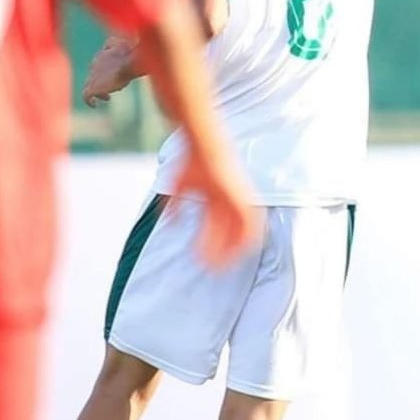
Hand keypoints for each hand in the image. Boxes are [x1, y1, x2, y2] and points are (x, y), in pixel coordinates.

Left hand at [82, 36, 136, 106]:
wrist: (126, 64)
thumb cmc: (127, 54)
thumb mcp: (120, 43)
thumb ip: (113, 42)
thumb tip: (110, 41)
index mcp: (101, 56)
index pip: (98, 65)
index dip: (104, 73)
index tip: (114, 78)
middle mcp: (94, 67)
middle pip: (92, 76)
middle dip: (100, 83)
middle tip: (111, 88)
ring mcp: (93, 78)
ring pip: (88, 87)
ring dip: (97, 92)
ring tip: (107, 97)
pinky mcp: (94, 88)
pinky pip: (86, 96)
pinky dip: (89, 101)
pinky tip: (95, 105)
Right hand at [171, 150, 258, 267]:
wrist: (208, 150)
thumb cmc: (192, 164)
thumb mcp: (178, 187)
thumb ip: (173, 207)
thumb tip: (168, 225)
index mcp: (216, 200)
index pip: (214, 229)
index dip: (207, 245)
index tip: (200, 260)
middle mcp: (230, 204)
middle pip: (228, 234)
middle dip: (219, 252)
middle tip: (210, 269)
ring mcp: (240, 203)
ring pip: (240, 234)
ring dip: (232, 251)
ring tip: (221, 267)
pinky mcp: (247, 202)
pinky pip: (251, 228)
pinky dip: (245, 242)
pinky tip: (236, 255)